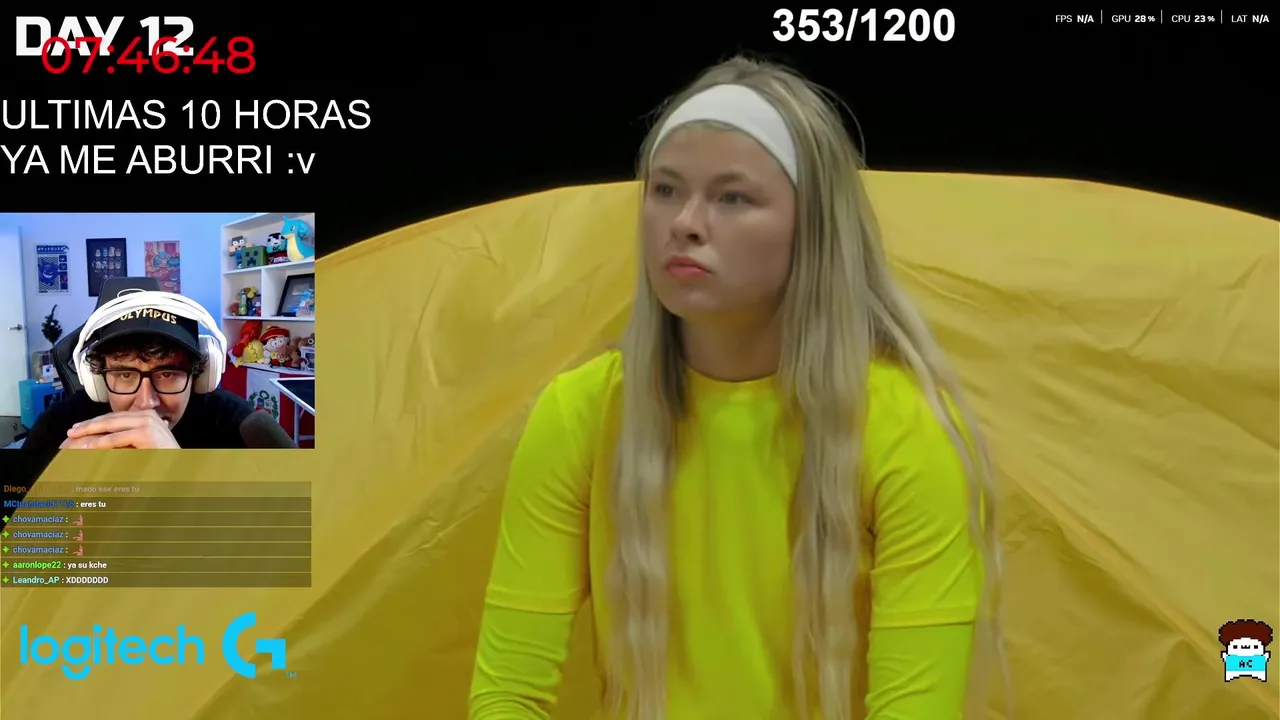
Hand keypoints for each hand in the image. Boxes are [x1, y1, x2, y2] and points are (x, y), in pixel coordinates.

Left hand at [61, 410, 180, 448]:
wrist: (180, 468)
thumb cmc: (161, 459)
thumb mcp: (141, 444)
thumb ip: (127, 438)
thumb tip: (104, 438)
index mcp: (147, 415)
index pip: (115, 416)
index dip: (95, 421)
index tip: (79, 428)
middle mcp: (147, 415)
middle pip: (111, 418)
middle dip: (89, 425)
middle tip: (72, 431)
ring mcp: (147, 422)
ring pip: (111, 426)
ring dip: (91, 432)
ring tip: (75, 438)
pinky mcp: (145, 433)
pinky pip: (117, 438)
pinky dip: (100, 443)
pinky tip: (88, 447)